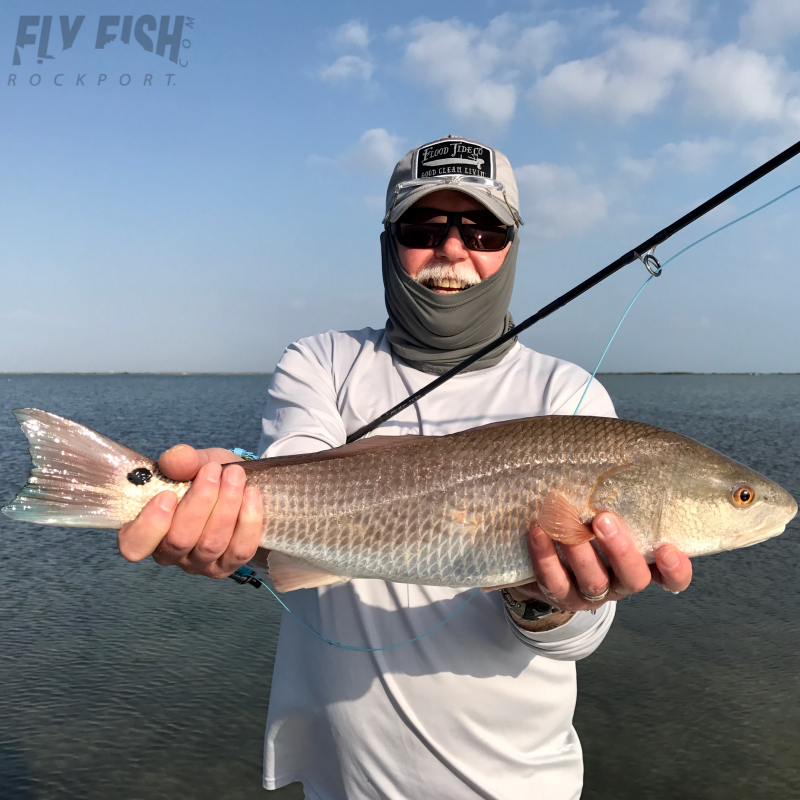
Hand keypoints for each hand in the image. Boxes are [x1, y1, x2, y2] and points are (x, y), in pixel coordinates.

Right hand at [117, 445, 262, 578]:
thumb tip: (177, 458)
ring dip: (227, 505)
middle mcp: (170, 553)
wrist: (240, 485)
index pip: (134, 545)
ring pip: (211, 544)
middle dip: (200, 501)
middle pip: (180, 540)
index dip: (150, 526)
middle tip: (213, 470)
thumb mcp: (194, 462)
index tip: (168, 495)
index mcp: (148, 529)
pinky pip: (240, 551)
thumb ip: (182, 461)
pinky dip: (249, 521)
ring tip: (235, 474)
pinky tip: (251, 494)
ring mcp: (199, 564)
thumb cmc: (208, 476)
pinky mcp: (228, 566)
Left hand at [507, 512, 691, 627]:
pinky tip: (538, 532)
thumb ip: (619, 496)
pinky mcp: (560, 595)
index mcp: (641, 563)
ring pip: (593, 580)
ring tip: (566, 525)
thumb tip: (622, 449)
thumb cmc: (585, 524)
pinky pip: (553, 581)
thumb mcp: (607, 512)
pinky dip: (545, 556)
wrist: (543, 562)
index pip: (671, 577)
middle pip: (632, 577)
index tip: (667, 549)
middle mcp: (620, 582)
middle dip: (620, 550)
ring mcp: (590, 593)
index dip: (675, 569)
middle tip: (604, 519)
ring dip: (580, 552)